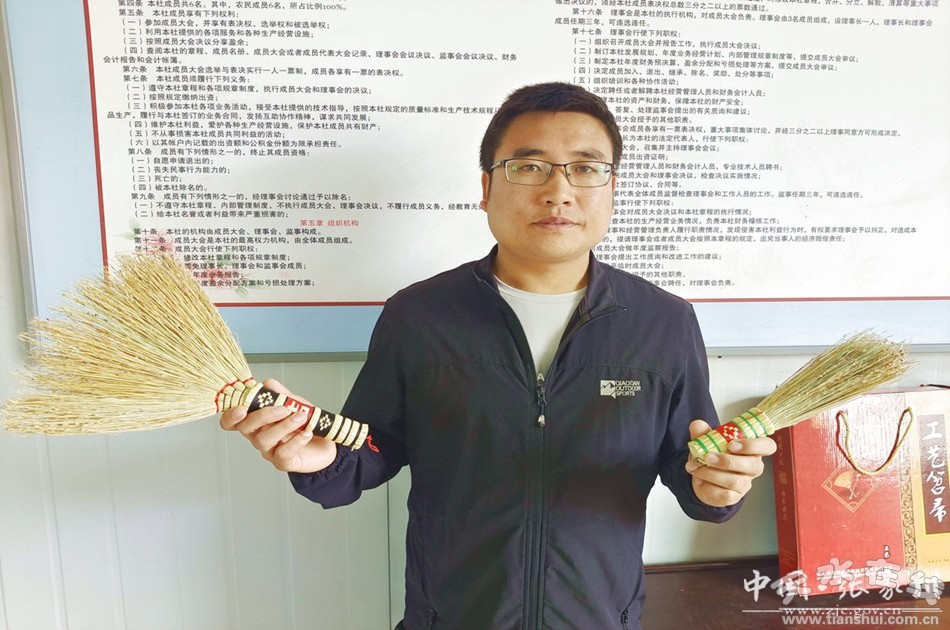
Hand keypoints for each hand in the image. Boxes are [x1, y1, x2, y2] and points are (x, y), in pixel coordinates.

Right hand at [219, 378, 337, 472]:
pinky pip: (283, 453)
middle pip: (245, 428)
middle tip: (283, 409)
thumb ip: (280, 393)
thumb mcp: (294, 403)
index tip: (242, 408)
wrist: (325, 443)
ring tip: (301, 417)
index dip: (231, 416)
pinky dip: (296, 441)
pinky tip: (306, 433)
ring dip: (283, 426)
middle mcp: (258, 436)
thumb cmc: (305, 422)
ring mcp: (269, 450)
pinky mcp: (282, 462)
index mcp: (256, 420)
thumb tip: (267, 383)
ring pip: (263, 440)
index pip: (232, 421)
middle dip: (262, 415)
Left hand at [685, 419, 776, 507]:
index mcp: (751, 449)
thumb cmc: (712, 455)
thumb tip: (698, 424)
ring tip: (695, 467)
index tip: (732, 444)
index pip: (768, 446)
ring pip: (735, 481)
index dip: (754, 445)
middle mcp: (752, 467)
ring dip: (712, 473)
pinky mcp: (734, 496)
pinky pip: (725, 494)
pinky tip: (699, 479)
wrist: (702, 478)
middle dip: (729, 461)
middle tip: (708, 456)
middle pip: (754, 466)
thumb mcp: (707, 441)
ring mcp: (745, 483)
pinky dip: (708, 486)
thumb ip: (703, 432)